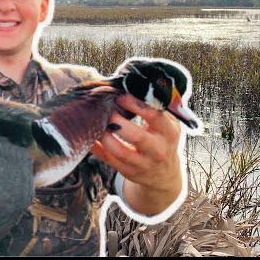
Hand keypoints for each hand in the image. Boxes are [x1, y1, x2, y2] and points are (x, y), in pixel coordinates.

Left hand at [90, 93, 182, 214]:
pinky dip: (97, 148)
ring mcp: (143, 163)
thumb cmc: (161, 139)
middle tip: (106, 111)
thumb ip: (155, 107)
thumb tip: (132, 85)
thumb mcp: (167, 124)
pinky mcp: (129, 172)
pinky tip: (90, 136)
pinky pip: (109, 160)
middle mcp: (158, 150)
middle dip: (118, 122)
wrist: (163, 174)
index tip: (120, 96)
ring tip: (95, 123)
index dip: (136, 105)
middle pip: (137, 137)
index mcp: (169, 132)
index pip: (154, 116)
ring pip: (120, 151)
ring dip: (104, 136)